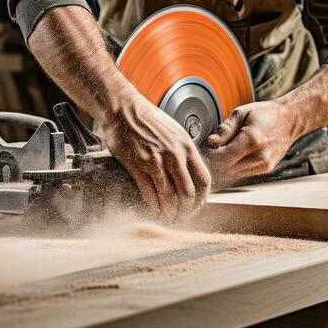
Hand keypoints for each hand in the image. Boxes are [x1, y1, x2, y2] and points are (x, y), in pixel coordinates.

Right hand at [102, 93, 211, 221]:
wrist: (124, 109)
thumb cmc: (148, 120)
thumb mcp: (176, 132)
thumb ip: (185, 152)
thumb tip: (191, 173)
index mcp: (186, 146)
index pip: (204, 180)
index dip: (202, 199)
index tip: (196, 206)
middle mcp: (174, 154)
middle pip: (188, 193)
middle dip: (185, 211)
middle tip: (181, 218)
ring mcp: (155, 160)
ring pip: (168, 196)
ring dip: (169, 213)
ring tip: (167, 218)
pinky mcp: (137, 165)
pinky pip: (149, 192)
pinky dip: (152, 205)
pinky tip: (153, 209)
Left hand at [204, 101, 295, 188]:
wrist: (290, 119)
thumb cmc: (265, 113)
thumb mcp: (242, 112)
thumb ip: (225, 129)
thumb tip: (210, 142)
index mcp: (252, 140)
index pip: (224, 157)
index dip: (212, 154)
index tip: (207, 147)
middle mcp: (260, 156)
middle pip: (228, 167)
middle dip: (217, 160)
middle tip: (212, 150)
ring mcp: (265, 164)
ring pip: (234, 173)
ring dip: (226, 165)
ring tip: (224, 150)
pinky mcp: (267, 169)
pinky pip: (244, 172)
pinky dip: (236, 166)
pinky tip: (235, 154)